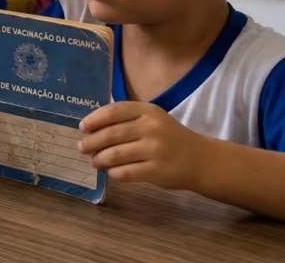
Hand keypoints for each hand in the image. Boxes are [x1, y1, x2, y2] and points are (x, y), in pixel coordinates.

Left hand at [79, 101, 208, 189]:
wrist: (202, 160)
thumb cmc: (170, 138)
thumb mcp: (153, 120)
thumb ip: (127, 119)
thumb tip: (91, 129)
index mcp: (148, 111)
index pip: (113, 111)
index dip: (94, 119)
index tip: (82, 127)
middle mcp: (152, 128)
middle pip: (111, 134)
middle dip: (91, 142)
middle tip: (82, 148)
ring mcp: (156, 150)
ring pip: (115, 155)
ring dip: (99, 159)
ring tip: (94, 162)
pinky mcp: (158, 171)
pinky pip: (126, 172)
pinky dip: (114, 173)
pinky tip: (112, 172)